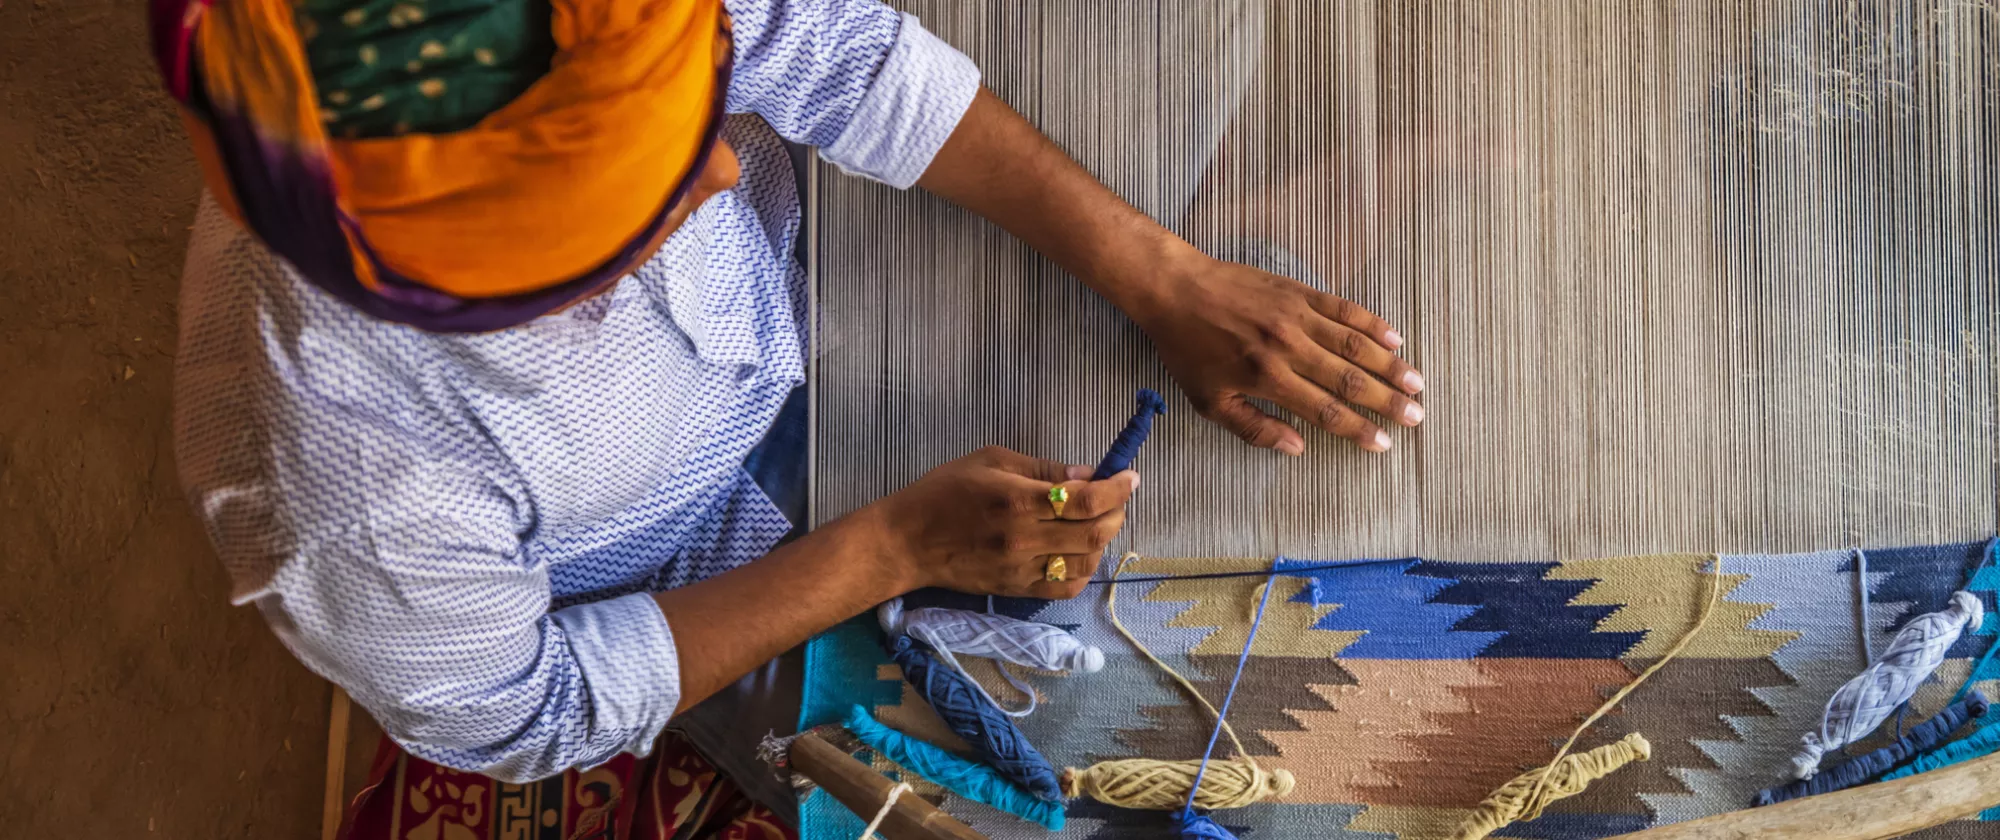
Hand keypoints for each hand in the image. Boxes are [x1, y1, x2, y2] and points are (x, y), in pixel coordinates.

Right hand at [864, 446, 1137, 598]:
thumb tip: (1087, 475)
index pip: (1086, 499)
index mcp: (1018, 500)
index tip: (1130, 476)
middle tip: (1119, 497)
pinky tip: (1081, 551)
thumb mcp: (991, 460)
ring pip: (1087, 562)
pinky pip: (1066, 587)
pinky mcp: (1018, 590)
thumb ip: (1043, 469)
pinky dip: (1085, 569)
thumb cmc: (944, 491)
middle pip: (1095, 532)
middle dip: (1118, 512)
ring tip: (1099, 521)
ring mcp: (1022, 569)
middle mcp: (1025, 539)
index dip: (1117, 488)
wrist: (907, 542)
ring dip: (1104, 540)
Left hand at [1126, 253, 1424, 454]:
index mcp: (1268, 379)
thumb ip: (1254, 429)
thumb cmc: (1188, 350)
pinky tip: (1394, 338)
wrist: (1176, 290)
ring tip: (1417, 383)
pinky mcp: (1298, 292)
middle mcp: (1289, 348)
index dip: (1358, 430)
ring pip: (1355, 344)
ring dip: (1390, 365)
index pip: (1326, 410)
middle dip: (1387, 402)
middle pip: (1350, 380)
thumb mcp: (1209, 402)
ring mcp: (1297, 317)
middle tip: (1416, 417)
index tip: (1383, 444)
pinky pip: (1343, 309)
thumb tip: (1296, 448)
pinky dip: (1371, 324)